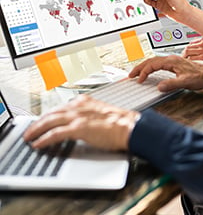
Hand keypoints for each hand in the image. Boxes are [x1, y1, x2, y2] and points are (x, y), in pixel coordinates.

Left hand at [24, 95, 138, 150]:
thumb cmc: (120, 123)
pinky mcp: (79, 128)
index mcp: (86, 102)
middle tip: (30, 130)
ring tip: (29, 136)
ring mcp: (79, 116)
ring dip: (37, 129)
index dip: (49, 115)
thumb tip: (81, 125)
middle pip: (52, 112)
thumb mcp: (101, 114)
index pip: (61, 107)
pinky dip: (45, 138)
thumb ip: (89, 115)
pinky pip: (56, 133)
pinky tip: (38, 144)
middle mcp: (80, 106)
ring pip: (50, 120)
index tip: (43, 120)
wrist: (130, 127)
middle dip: (38, 122)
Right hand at [129, 55, 202, 91]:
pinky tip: (150, 72)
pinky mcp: (175, 64)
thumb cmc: (199, 77)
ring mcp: (173, 61)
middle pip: (151, 60)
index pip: (152, 64)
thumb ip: (171, 84)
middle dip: (140, 67)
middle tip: (131, 75)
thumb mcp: (185, 82)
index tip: (139, 80)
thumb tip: (159, 87)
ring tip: (137, 73)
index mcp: (171, 61)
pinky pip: (159, 63)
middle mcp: (171, 59)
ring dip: (145, 66)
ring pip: (154, 61)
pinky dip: (151, 67)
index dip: (144, 72)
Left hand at [183, 36, 202, 65]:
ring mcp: (202, 49)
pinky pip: (191, 58)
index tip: (187, 53)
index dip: (188, 49)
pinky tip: (189, 64)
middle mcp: (202, 43)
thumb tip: (199, 48)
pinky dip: (188, 61)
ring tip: (185, 62)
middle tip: (183, 58)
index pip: (192, 43)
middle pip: (188, 47)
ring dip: (185, 57)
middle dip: (184, 53)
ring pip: (187, 52)